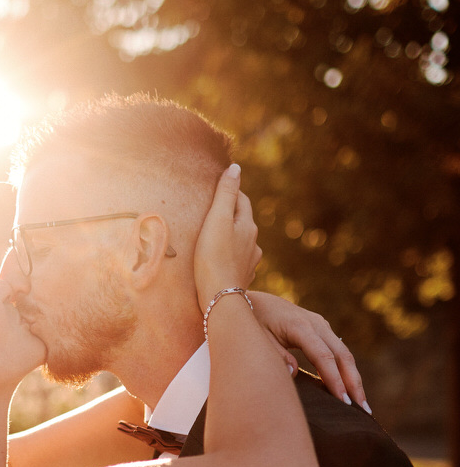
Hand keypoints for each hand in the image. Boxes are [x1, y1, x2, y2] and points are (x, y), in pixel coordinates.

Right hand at [193, 164, 260, 309]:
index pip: (241, 200)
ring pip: (240, 243)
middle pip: (242, 221)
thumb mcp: (217, 219)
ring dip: (229, 238)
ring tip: (213, 239)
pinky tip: (219, 261)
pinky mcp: (241, 279)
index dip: (229, 192)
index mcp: (248, 226)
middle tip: (212, 212)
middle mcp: (253, 243)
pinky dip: (228, 256)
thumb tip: (236, 167)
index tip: (217, 188)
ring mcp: (249, 263)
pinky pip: (236, 261)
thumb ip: (226, 193)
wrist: (219, 298)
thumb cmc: (213, 257)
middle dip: (229, 215)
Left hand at [250, 291, 370, 410]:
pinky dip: (346, 370)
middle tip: (363, 409)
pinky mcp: (322, 329)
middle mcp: (316, 324)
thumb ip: (277, 357)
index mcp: (299, 327)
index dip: (334, 380)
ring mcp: (321, 325)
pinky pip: (338, 351)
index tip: (343, 401)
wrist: (256, 300)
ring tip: (362, 404)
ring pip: (344, 354)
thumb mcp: (259, 340)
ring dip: (354, 378)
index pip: (323, 357)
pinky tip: (349, 388)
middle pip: (342, 355)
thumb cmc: (254, 322)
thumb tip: (294, 374)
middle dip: (354, 383)